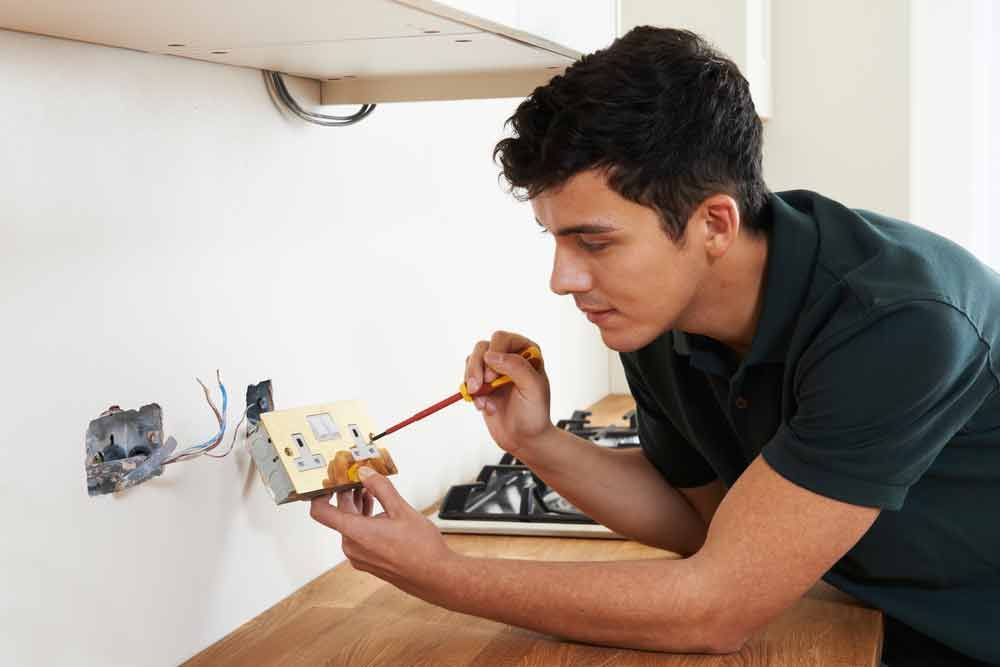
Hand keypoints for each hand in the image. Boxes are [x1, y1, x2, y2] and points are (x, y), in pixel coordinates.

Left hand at [309, 467, 458, 597]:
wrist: (435, 576)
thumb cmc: (422, 549)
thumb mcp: (401, 509)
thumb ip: (380, 488)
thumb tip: (365, 474)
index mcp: (356, 533)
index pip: (321, 511)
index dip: (320, 493)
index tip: (328, 481)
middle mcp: (352, 547)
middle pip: (339, 516)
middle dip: (348, 496)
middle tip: (358, 478)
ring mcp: (359, 557)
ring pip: (350, 526)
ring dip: (358, 508)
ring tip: (372, 493)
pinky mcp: (367, 562)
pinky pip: (358, 538)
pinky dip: (364, 522)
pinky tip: (379, 513)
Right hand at [464, 330, 553, 455]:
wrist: (524, 438)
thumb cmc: (534, 414)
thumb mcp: (533, 389)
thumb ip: (516, 367)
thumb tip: (491, 355)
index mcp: (526, 352)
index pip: (502, 339)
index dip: (494, 354)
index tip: (492, 377)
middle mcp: (509, 357)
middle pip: (483, 347)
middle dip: (477, 368)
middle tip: (479, 387)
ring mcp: (494, 370)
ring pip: (472, 360)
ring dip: (471, 380)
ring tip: (482, 400)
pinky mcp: (482, 384)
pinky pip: (467, 378)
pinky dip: (470, 392)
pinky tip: (483, 406)